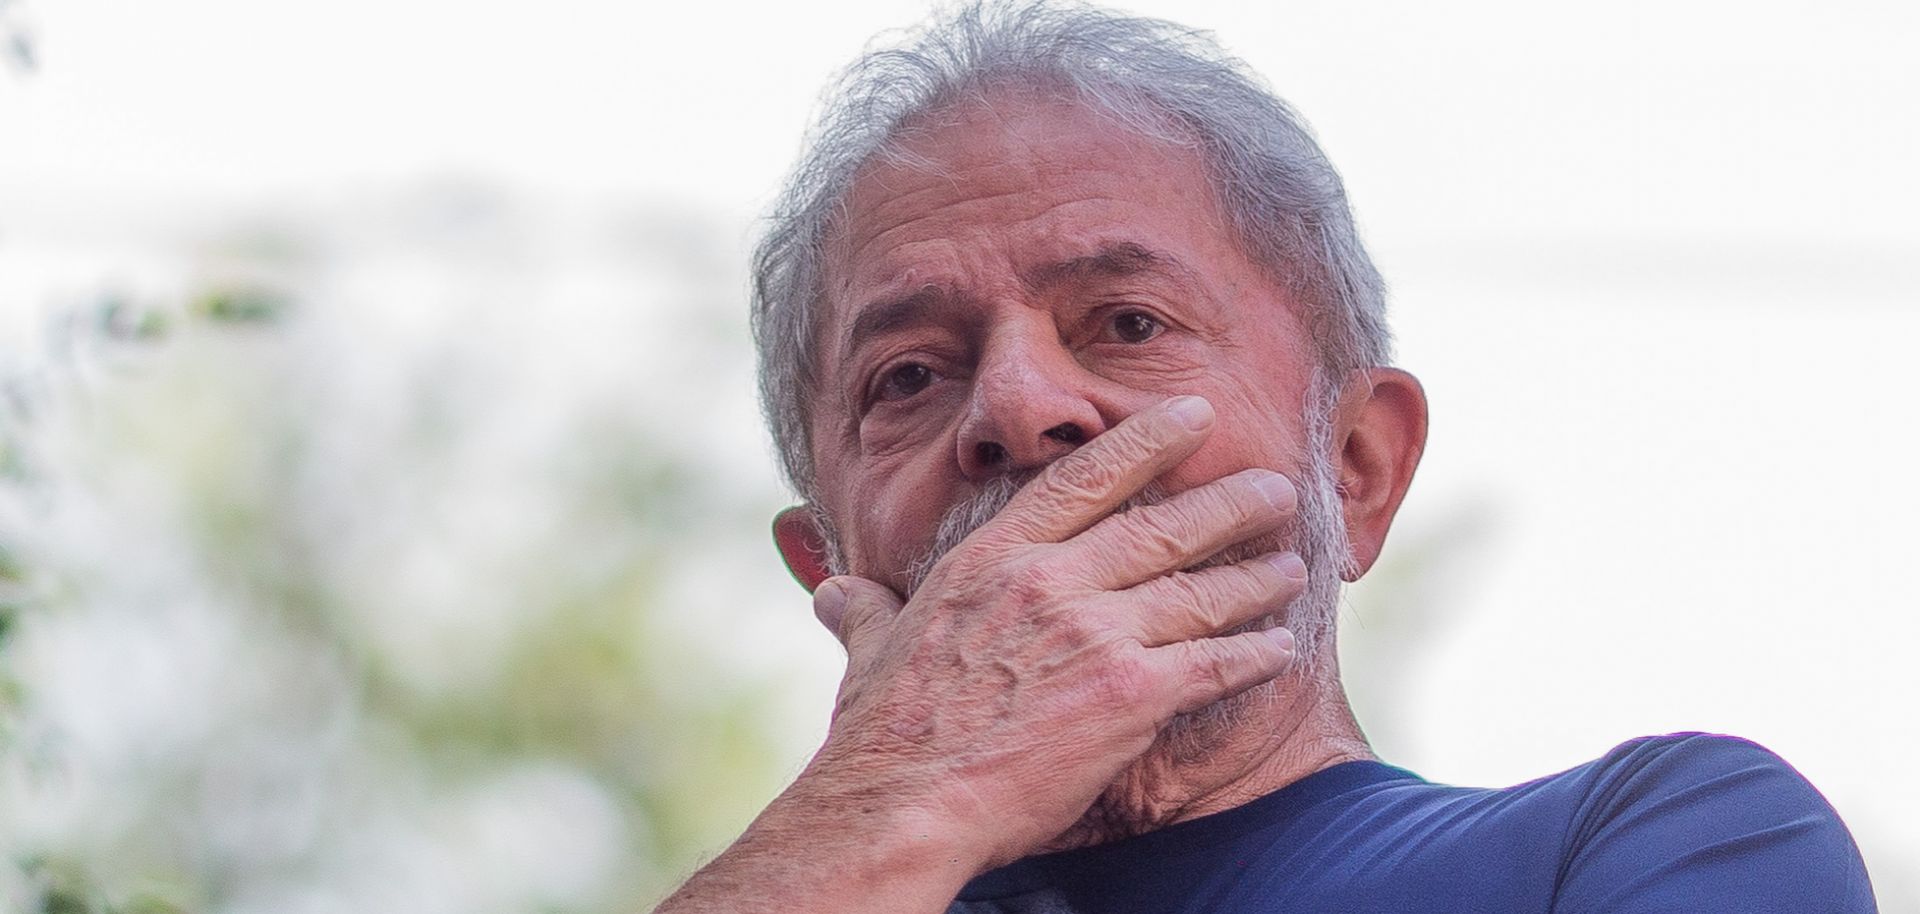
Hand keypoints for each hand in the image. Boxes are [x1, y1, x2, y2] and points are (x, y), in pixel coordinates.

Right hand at [804, 394, 1305, 873]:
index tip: (1193, 417)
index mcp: (992, 560)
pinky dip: (1252, 656)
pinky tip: (1280, 650)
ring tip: (1295, 566)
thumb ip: (863, 610)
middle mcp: (1050, 582)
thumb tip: (832, 589)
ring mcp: (1094, 634)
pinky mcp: (1129, 695)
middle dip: (1226, 504)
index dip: (1147, 443)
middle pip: (1160, 527)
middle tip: (1272, 488)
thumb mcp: (868, 652)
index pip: (1083, 479)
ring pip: (1197, 593)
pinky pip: (1211, 666)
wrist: (903, 804)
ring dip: (1253, 579)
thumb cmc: (882, 736)